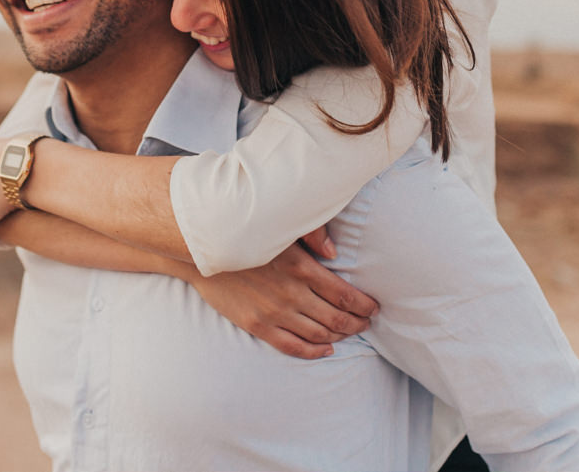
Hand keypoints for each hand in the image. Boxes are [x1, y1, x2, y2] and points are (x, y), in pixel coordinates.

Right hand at [185, 240, 377, 359]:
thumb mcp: (281, 227)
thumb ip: (312, 234)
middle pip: (337, 319)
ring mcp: (274, 313)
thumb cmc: (246, 234)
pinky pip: (293, 346)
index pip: (345, 295)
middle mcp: (291, 294)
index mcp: (302, 268)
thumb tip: (334, 253)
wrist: (204, 252)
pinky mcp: (258, 325)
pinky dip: (314, 351)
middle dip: (358, 323)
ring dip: (340, 336)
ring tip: (349, 332)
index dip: (364, 305)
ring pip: (319, 334)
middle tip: (367, 322)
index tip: (374, 307)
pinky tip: (325, 349)